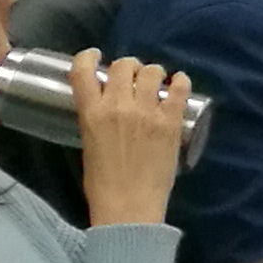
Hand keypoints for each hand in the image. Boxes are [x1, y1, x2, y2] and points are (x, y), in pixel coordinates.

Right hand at [65, 47, 195, 227]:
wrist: (129, 206)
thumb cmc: (103, 182)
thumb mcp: (88, 144)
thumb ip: (95, 119)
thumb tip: (106, 106)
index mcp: (91, 112)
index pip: (82, 70)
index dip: (88, 57)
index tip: (96, 56)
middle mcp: (118, 105)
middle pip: (124, 65)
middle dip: (128, 67)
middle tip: (132, 79)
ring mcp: (147, 111)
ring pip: (152, 70)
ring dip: (152, 74)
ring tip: (155, 84)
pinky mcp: (171, 121)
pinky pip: (180, 87)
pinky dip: (180, 81)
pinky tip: (178, 85)